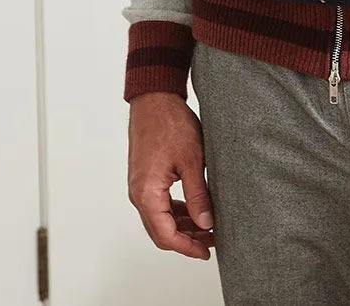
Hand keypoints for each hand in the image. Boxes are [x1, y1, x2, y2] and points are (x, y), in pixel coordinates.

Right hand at [127, 92, 214, 259]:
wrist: (154, 99)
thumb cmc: (170, 123)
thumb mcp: (192, 160)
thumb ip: (198, 195)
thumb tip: (206, 222)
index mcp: (147, 193)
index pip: (166, 235)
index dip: (187, 247)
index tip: (206, 251)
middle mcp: (138, 193)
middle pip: (160, 231)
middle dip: (186, 239)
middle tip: (211, 241)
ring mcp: (139, 186)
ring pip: (160, 219)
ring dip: (182, 226)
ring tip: (207, 226)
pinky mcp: (144, 178)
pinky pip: (158, 204)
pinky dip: (176, 211)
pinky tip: (194, 209)